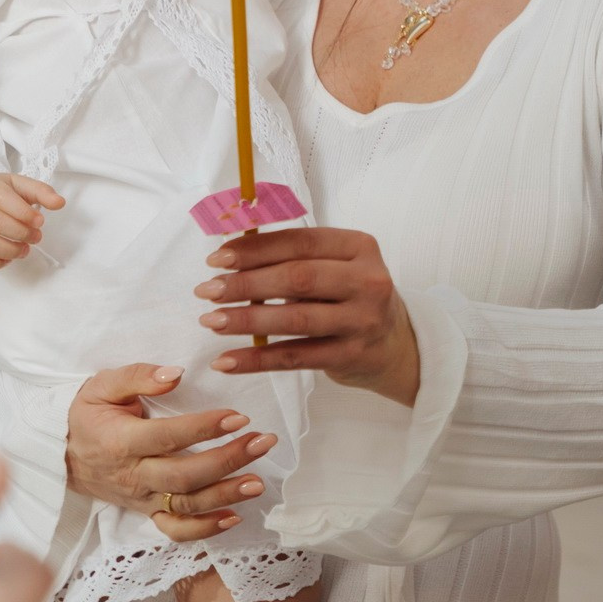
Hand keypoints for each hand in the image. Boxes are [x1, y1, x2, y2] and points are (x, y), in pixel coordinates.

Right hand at [0, 174, 64, 270]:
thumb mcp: (19, 185)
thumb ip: (41, 192)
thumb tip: (60, 203)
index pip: (3, 200)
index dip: (24, 213)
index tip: (40, 221)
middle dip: (21, 233)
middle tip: (36, 237)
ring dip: (9, 251)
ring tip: (25, 250)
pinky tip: (8, 259)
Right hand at [65, 363, 275, 542]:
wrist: (61, 453)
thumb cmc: (87, 414)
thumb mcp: (102, 385)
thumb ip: (138, 376)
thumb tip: (175, 374)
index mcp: (120, 441)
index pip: (168, 437)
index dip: (204, 428)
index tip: (239, 416)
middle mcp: (132, 475)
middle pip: (184, 476)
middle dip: (228, 460)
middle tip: (263, 442)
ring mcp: (140, 497)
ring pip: (185, 504)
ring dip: (225, 495)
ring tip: (258, 482)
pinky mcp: (145, 511)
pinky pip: (174, 528)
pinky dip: (204, 529)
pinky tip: (234, 516)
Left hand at [196, 227, 420, 406]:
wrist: (395, 345)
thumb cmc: (352, 296)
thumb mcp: (339, 266)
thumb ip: (297, 258)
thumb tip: (231, 256)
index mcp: (360, 246)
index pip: (301, 241)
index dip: (256, 249)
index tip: (218, 257)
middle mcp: (367, 281)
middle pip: (298, 278)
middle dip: (246, 283)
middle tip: (207, 290)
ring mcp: (362, 320)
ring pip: (295, 320)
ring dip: (247, 320)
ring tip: (211, 320)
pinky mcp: (350, 356)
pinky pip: (295, 358)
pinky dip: (257, 359)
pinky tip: (226, 360)